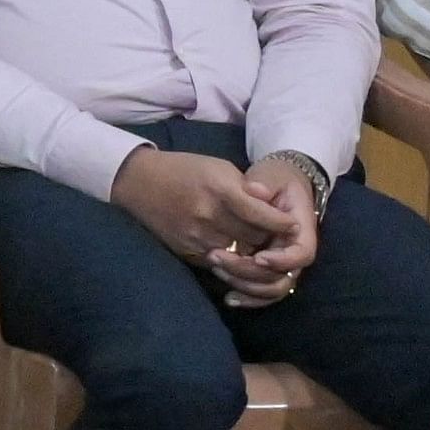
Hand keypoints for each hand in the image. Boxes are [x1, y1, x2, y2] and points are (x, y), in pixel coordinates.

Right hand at [109, 147, 288, 272]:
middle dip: (270, 238)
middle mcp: (208, 216)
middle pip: (255, 238)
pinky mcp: (186, 251)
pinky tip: (237, 250)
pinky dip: (233, 257)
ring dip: (253, 250)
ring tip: (260, 244)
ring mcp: (196, 237)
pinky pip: (221, 262)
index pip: (262, 215)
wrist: (136, 181)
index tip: (293, 224)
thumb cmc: (183, 169)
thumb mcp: (218, 167)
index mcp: (219, 190)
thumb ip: (246, 189)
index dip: (281, 222)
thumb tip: (271, 207)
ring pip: (241, 254)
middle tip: (280, 236)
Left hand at [206, 154, 325, 308]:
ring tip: (217, 270)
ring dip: (246, 286)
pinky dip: (248, 297)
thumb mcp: (270, 175)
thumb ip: (263, 183)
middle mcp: (296, 250)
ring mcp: (283, 262)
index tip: (258, 257)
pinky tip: (228, 298)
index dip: (283, 260)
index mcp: (303, 228)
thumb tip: (256, 191)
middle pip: (283, 277)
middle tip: (218, 258)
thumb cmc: (273, 179)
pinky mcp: (268, 267)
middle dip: (251, 274)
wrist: (276, 183)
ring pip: (273, 289)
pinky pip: (264, 291)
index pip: (302, 253)